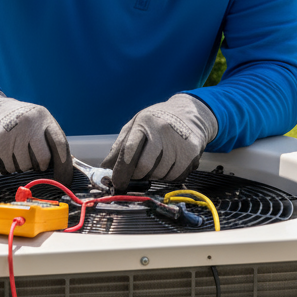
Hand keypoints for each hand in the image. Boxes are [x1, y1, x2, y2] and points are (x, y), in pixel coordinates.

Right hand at [0, 89, 72, 184]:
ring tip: (15, 152)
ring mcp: (13, 132)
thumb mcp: (35, 120)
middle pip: (43, 159)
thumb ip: (49, 139)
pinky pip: (9, 167)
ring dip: (21, 166)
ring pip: (25, 166)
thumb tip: (65, 168)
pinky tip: (5, 153)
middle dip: (39, 166)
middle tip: (33, 162)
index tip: (63, 179)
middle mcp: (29, 122)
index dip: (64, 166)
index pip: (60, 144)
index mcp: (42, 116)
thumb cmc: (15, 118)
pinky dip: (8, 166)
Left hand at [102, 94, 217, 191]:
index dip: (121, 170)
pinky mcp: (191, 153)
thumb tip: (105, 168)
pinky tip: (168, 164)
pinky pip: (175, 177)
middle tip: (138, 173)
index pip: (129, 150)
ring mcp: (179, 142)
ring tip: (156, 163)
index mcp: (144, 122)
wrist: (190, 113)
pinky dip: (168, 177)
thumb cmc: (158, 120)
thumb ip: (120, 145)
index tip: (117, 182)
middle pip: (144, 166)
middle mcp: (162, 131)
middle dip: (137, 175)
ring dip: (153, 176)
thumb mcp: (136, 124)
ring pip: (160, 175)